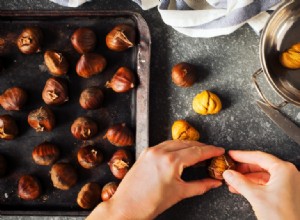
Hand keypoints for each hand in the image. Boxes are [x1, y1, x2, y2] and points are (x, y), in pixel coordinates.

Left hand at [87, 140, 223, 219]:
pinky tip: (181, 152)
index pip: (197, 151)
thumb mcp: (180, 193)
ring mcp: (151, 150)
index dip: (211, 150)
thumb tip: (214, 182)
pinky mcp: (145, 152)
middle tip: (212, 153)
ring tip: (199, 153)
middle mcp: (160, 152)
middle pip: (187, 144)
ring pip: (175, 142)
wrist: (126, 206)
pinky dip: (176, 147)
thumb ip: (200, 185)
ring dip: (189, 145)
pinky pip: (164, 145)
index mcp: (170, 161)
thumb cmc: (150, 203)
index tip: (220, 150)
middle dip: (202, 147)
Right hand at [223, 150, 299, 219]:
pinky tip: (241, 188)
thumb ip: (239, 182)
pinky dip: (253, 185)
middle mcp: (288, 174)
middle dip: (243, 168)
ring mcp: (288, 183)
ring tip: (232, 180)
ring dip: (246, 178)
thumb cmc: (282, 216)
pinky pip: (267, 184)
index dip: (242, 155)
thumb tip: (228, 174)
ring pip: (262, 175)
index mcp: (284, 170)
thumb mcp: (255, 196)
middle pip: (260, 165)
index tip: (231, 155)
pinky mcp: (286, 193)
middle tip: (230, 168)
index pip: (258, 157)